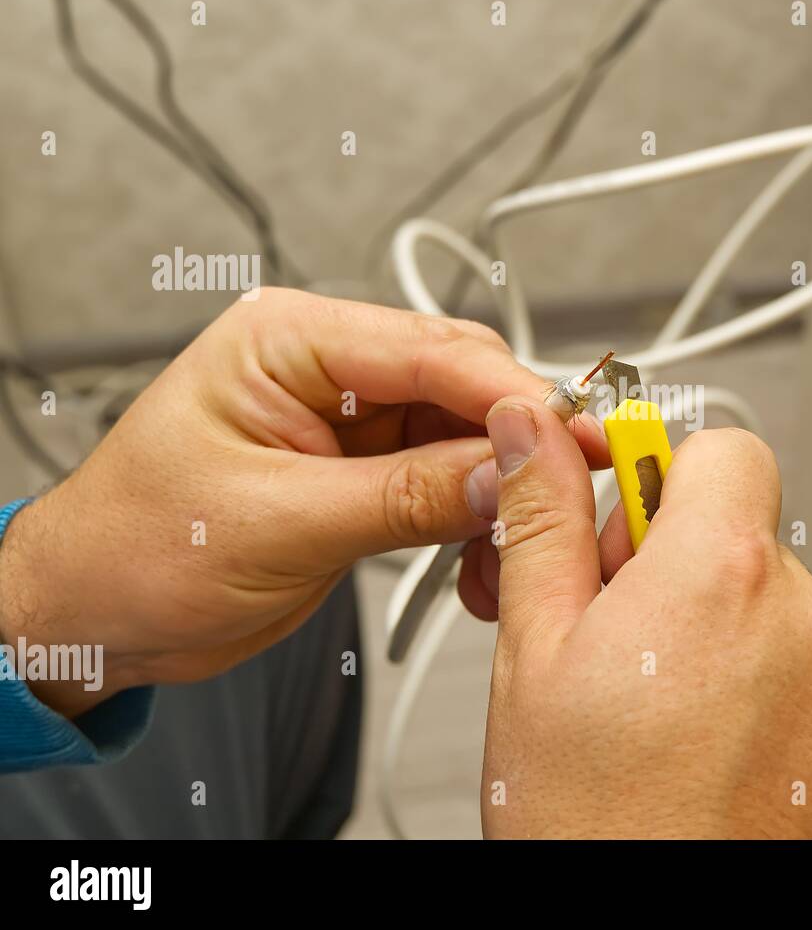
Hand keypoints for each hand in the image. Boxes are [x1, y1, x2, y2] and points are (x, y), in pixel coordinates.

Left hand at [0, 288, 607, 716]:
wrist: (94, 612)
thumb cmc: (135, 549)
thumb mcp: (277, 523)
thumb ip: (403, 497)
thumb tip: (505, 476)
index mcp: (287, 340)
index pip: (428, 351)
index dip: (510, 396)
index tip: (572, 438)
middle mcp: (326, 368)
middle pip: (459, 383)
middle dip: (516, 438)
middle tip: (574, 486)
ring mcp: (349, 421)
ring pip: (463, 435)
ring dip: (500, 485)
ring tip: (524, 536)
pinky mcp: (364, 471)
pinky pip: (445, 479)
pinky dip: (475, 515)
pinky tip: (485, 549)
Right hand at [474, 396, 811, 838]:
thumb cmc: (592, 825)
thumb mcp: (534, 656)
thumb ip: (543, 524)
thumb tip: (536, 437)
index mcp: (720, 574)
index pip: (724, 450)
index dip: (663, 480)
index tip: (625, 530)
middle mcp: (805, 622)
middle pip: (744, 542)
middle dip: (681, 575)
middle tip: (618, 650)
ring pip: (776, 620)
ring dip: (725, 647)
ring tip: (660, 726)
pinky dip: (768, 709)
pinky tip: (711, 764)